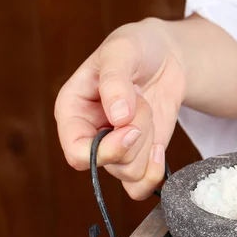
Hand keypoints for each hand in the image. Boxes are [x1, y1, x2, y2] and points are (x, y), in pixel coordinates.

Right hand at [55, 18, 186, 199]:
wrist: (165, 57)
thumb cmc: (136, 49)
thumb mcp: (122, 51)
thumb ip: (115, 81)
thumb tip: (118, 118)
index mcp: (71, 112)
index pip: (77, 152)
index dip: (107, 148)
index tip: (130, 127)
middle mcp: (89, 137)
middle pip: (111, 165)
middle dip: (137, 136)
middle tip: (141, 102)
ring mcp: (115, 150)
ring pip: (131, 174)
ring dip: (149, 142)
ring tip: (147, 110)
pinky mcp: (138, 157)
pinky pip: (142, 187)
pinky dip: (156, 172)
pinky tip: (159, 146)